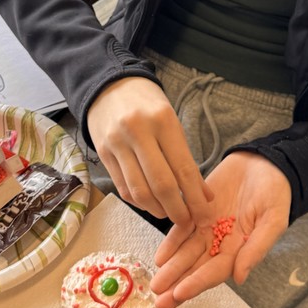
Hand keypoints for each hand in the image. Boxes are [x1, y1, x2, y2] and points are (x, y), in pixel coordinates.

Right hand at [86, 77, 213, 229]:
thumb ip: (186, 158)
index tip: (204, 215)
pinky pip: (123, 187)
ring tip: (169, 214)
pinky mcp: (103, 154)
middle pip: (161, 184)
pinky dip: (139, 202)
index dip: (195, 198)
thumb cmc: (147, 103)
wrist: (109, 85)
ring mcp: (117, 143)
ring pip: (139, 191)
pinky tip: (150, 204)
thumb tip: (205, 195)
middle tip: (188, 222)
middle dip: (177, 210)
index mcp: (163, 120)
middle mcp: (138, 132)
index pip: (183, 168)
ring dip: (157, 210)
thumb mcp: (171, 121)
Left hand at [149, 151, 290, 307]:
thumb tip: (239, 278)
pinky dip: (171, 242)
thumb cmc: (276, 193)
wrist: (265, 163)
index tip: (180, 293)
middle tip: (160, 300)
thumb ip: (256, 248)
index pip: (216, 271)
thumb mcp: (274, 220)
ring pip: (186, 251)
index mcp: (240, 249)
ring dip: (171, 268)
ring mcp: (208, 227)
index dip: (198, 282)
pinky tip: (160, 256)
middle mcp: (221, 242)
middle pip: (197, 267)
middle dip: (178, 284)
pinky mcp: (198, 209)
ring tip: (156, 284)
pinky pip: (182, 228)